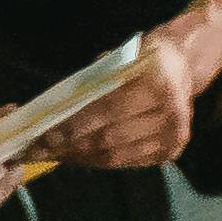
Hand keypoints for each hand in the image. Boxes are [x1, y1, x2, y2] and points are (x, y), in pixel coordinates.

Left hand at [44, 31, 206, 175]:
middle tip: (40, 150)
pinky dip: (98, 162)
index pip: (108, 109)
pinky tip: (77, 157)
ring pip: (115, 155)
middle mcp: (172, 112)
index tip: (45, 134)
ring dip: (80, 157)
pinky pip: (126, 163)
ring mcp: (174, 135)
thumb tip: (55, 109)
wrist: (181, 65)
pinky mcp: (170, 152)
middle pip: (109, 137)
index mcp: (158, 81)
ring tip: (53, 155)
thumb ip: (92, 82)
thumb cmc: (142, 58)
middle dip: (70, 146)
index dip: (75, 125)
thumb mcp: (118, 57)